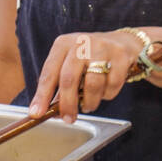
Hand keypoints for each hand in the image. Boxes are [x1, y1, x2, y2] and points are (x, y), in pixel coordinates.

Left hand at [28, 30, 145, 121]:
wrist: (124, 42)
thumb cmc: (92, 57)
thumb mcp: (73, 63)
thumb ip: (61, 85)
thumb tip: (52, 111)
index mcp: (63, 44)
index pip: (48, 73)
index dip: (42, 95)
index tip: (37, 113)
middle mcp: (81, 43)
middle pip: (69, 79)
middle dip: (68, 104)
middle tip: (68, 118)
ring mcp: (102, 48)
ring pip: (93, 85)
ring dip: (90, 102)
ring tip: (90, 105)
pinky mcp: (121, 55)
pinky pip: (112, 85)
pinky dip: (108, 94)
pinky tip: (106, 91)